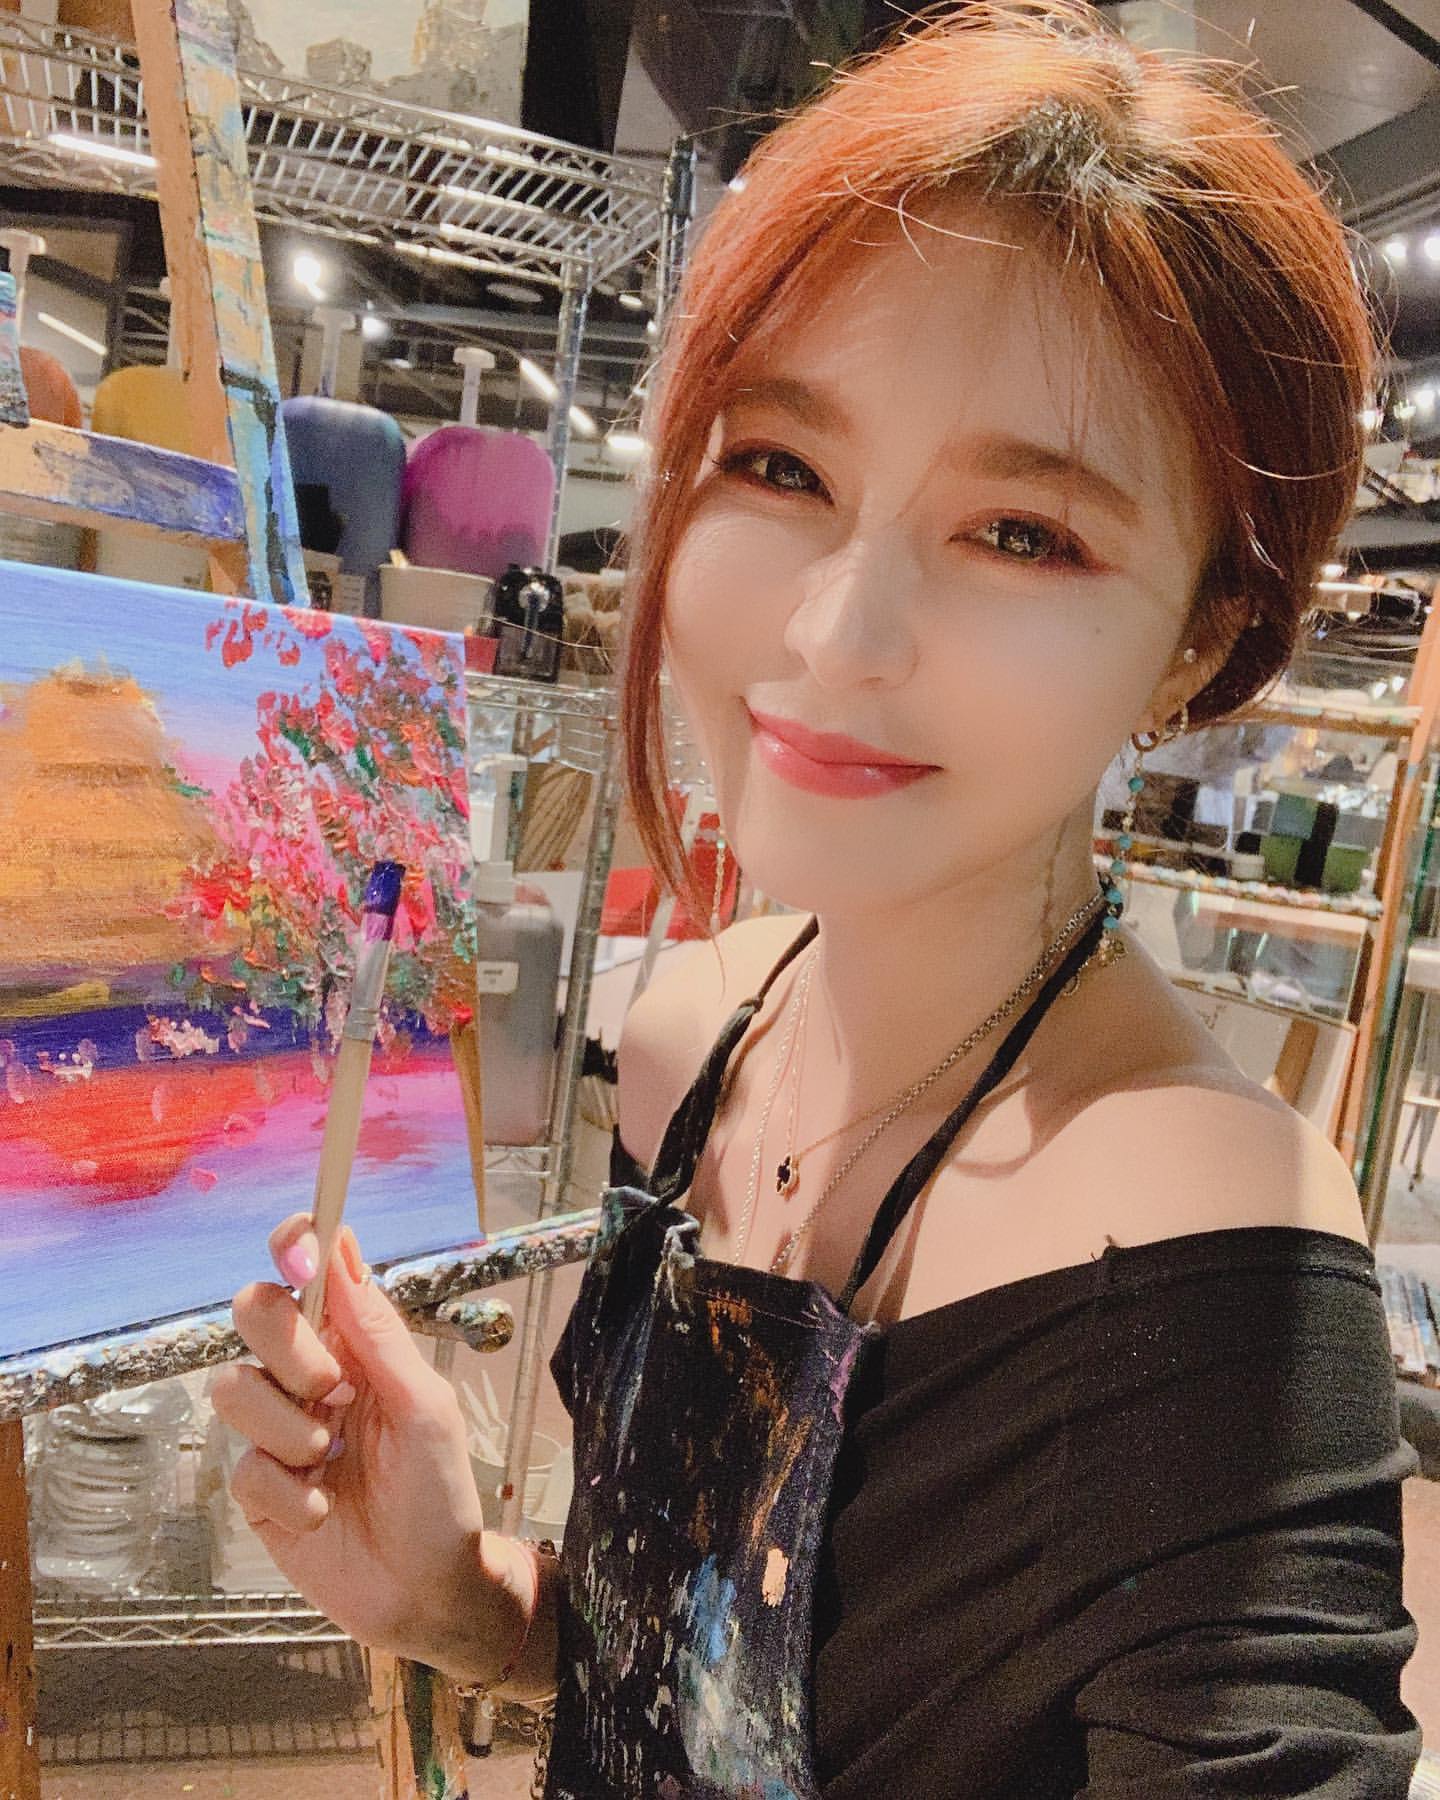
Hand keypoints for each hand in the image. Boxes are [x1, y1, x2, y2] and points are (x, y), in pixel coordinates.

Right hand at [214, 1218, 509, 1674]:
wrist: (427, 1591)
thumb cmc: (439, 1494)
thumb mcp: (424, 1406)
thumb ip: (377, 1331)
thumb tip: (342, 1246)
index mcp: (355, 1343)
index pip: (310, 1272)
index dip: (295, 1246)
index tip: (301, 1252)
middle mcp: (308, 1375)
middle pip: (253, 1311)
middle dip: (286, 1344)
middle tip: (331, 1387)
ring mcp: (277, 1430)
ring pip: (233, 1386)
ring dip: (287, 1426)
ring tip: (331, 1459)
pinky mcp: (257, 1489)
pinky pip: (243, 1467)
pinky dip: (289, 1492)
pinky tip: (325, 1510)